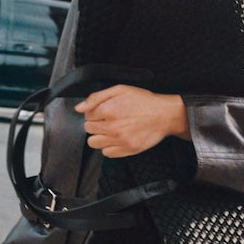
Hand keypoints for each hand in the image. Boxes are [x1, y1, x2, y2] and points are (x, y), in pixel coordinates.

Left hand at [75, 85, 189, 157]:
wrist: (164, 115)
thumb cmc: (144, 101)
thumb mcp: (120, 90)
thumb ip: (96, 97)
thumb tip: (79, 108)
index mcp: (108, 110)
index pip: (87, 115)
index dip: (94, 112)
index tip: (104, 111)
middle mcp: (112, 127)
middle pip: (88, 129)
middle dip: (96, 123)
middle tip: (108, 120)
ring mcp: (119, 140)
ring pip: (94, 143)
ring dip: (99, 136)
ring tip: (110, 130)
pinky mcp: (127, 150)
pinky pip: (106, 153)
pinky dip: (109, 147)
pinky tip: (117, 138)